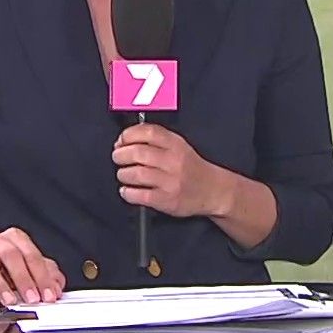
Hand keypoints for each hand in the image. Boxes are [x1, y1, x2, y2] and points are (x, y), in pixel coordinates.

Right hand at [0, 228, 63, 305]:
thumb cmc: (5, 267)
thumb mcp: (29, 268)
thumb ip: (46, 275)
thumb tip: (56, 288)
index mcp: (16, 239)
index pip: (32, 254)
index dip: (42, 276)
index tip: (49, 295)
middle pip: (11, 255)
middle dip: (24, 279)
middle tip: (32, 299)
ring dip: (0, 283)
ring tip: (10, 301)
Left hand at [113, 123, 229, 218]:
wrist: (213, 191)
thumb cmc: (192, 168)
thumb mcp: (179, 146)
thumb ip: (156, 140)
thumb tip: (125, 141)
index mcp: (176, 144)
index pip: (148, 132)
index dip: (128, 135)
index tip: (121, 141)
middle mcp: (173, 161)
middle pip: (137, 153)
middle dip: (120, 155)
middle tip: (118, 158)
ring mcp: (170, 182)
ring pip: (135, 174)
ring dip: (123, 174)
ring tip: (124, 175)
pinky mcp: (166, 200)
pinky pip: (139, 195)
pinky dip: (127, 192)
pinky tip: (127, 190)